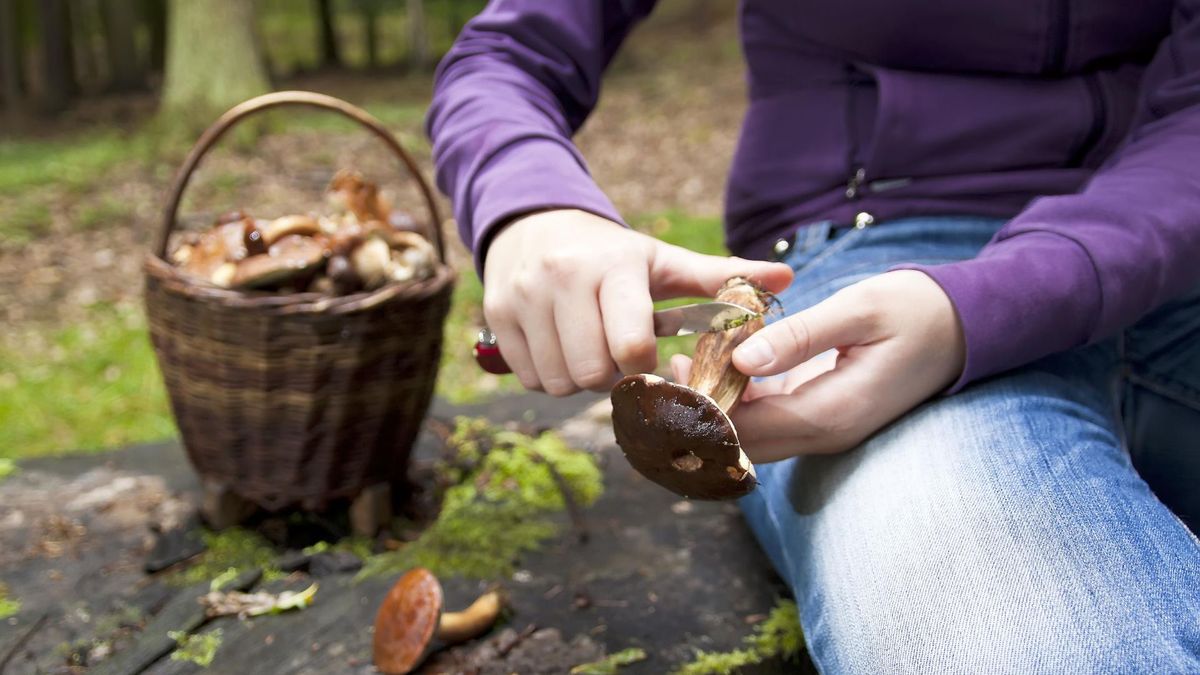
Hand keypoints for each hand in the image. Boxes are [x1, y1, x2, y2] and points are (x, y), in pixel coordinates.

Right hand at [483, 209, 793, 395]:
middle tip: (618, 357)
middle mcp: (562, 278)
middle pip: (592, 372)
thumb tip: (787, 279)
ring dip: (580, 379)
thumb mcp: (664, 261)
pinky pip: (529, 377)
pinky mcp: (496, 314)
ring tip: (590, 349)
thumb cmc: (612, 255)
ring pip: (558, 380)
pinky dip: (550, 375)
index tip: (649, 359)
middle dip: (611, 377)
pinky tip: (562, 348)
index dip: (645, 367)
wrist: (534, 225)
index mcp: (613, 267)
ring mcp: (523, 296)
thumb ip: (722, 277)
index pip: (630, 344)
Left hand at [670, 270, 965, 459]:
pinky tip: (717, 364)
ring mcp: (825, 429)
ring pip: (753, 436)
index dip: (703, 408)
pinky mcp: (823, 415)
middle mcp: (825, 434)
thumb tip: (741, 361)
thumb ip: (799, 337)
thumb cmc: (914, 310)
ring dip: (716, 407)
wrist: (965, 326)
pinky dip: (739, 400)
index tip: (671, 372)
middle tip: (665, 368)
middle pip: (743, 443)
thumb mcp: (857, 311)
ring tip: (681, 361)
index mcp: (831, 414)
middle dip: (700, 413)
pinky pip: (769, 419)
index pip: (748, 429)